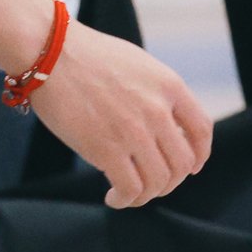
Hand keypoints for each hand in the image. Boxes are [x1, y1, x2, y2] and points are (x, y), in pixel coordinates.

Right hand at [31, 19, 212, 208]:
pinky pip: (130, 189)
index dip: (199, 155)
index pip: (201, 131)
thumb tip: (163, 123)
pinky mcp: (106, 149)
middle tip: (151, 183)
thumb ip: (155, 92)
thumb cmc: (85, 55)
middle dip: (170, 181)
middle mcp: (158, 110)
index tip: (191, 167)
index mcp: (169, 85)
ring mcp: (134, 132)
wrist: (49, 51)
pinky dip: (125, 199)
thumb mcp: (136, 64)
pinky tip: (113, 197)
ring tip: (129, 193)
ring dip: (147, 194)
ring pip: (159, 182)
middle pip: (182, 163)